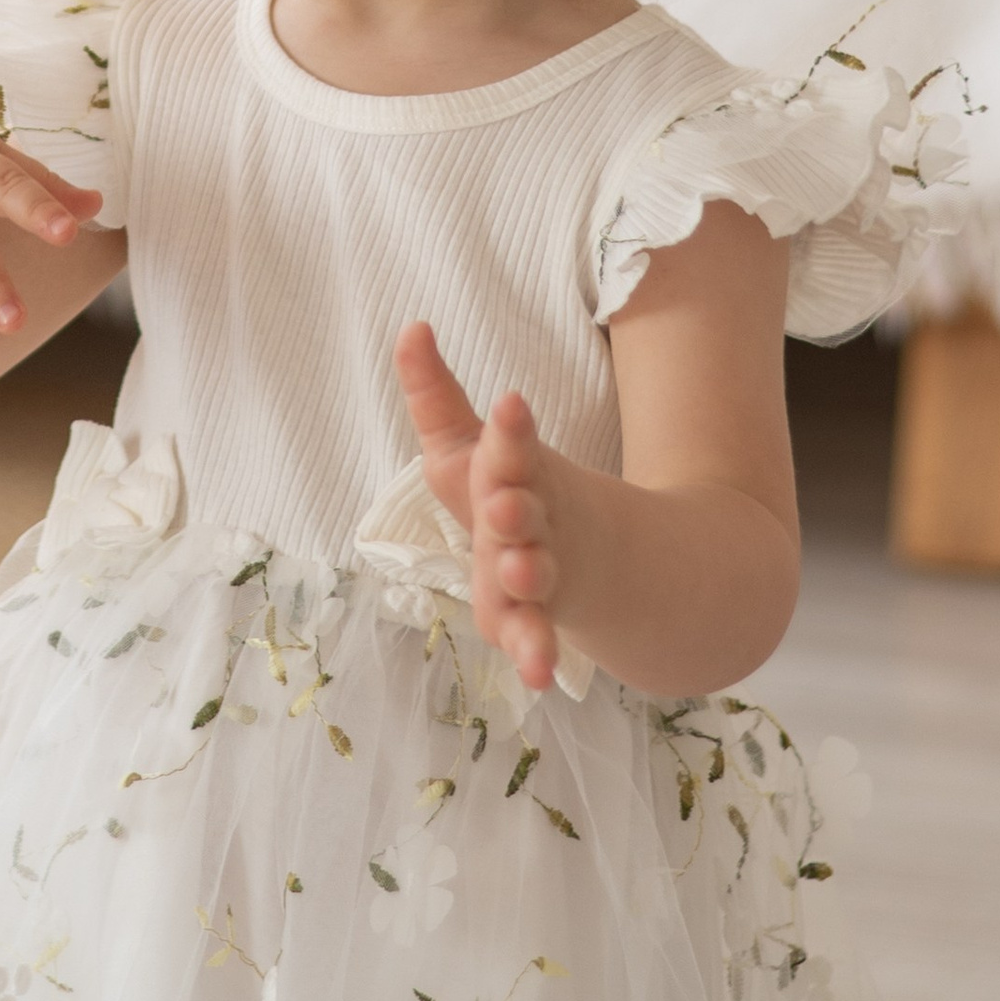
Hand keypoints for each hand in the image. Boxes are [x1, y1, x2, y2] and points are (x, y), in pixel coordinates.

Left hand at [396, 320, 562, 693]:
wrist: (590, 554)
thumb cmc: (506, 489)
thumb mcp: (466, 443)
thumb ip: (435, 393)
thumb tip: (410, 325)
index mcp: (515, 470)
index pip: (512, 446)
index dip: (509, 429)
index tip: (509, 401)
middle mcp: (532, 520)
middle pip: (524, 513)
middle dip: (515, 508)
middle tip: (502, 504)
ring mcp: (539, 572)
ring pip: (534, 577)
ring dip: (525, 578)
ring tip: (516, 577)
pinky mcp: (532, 619)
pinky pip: (534, 637)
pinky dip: (535, 654)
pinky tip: (534, 675)